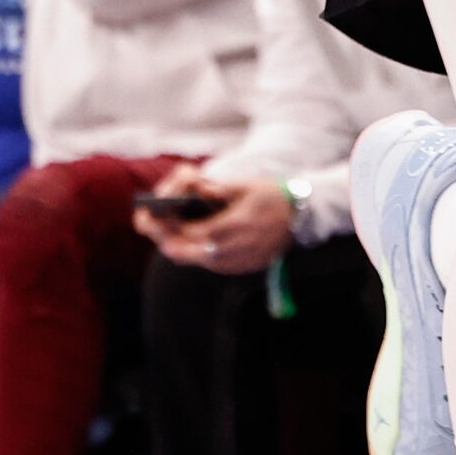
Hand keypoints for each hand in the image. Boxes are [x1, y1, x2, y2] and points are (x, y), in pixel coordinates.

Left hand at [133, 165, 299, 273]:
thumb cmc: (274, 197)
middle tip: (153, 218)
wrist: (304, 218)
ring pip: (190, 258)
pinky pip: (206, 260)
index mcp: (223, 231)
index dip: (159, 225)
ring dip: (177, 240)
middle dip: (162, 235)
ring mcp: (230, 264)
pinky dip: (194, 245)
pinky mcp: (236, 268)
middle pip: (178, 252)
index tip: (150, 211)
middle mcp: (223, 254)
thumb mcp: (243, 186)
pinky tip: (196, 229)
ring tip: (172, 220)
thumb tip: (192, 188)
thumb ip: (213, 189)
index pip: (178, 235)